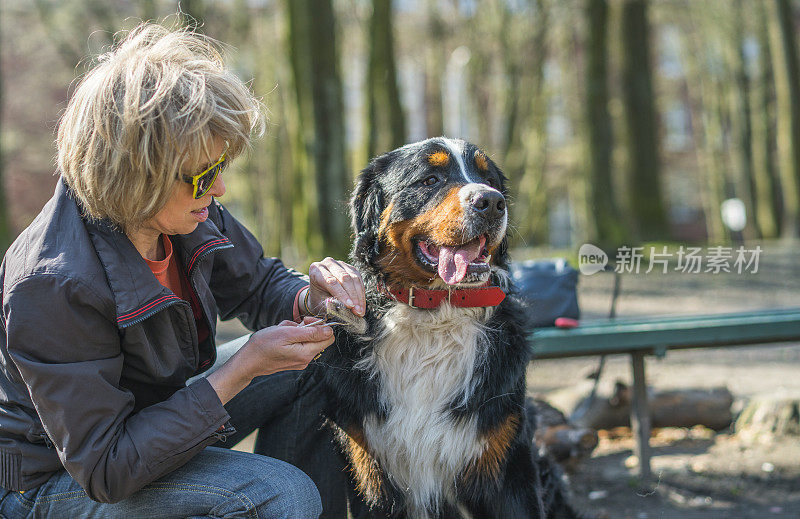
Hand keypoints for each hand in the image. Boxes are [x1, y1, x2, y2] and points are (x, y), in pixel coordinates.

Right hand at [206, 317, 333, 403]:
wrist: (248, 361)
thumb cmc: (264, 345)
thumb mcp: (287, 333)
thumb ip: (311, 333)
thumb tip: (329, 331)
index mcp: (307, 353)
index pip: (328, 337)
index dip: (321, 325)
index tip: (306, 321)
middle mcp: (306, 359)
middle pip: (319, 338)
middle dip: (308, 328)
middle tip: (294, 325)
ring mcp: (300, 361)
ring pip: (308, 340)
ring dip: (298, 332)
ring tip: (283, 333)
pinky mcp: (294, 360)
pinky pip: (300, 345)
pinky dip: (292, 338)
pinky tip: (281, 339)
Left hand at [306, 257, 365, 316]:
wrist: (321, 293)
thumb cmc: (319, 298)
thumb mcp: (320, 303)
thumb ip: (329, 304)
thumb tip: (342, 307)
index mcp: (316, 269)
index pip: (331, 281)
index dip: (341, 294)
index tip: (350, 306)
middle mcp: (328, 263)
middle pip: (344, 278)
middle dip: (352, 295)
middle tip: (357, 310)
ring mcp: (341, 264)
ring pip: (354, 278)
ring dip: (359, 296)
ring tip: (360, 310)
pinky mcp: (351, 268)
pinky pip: (359, 280)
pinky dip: (361, 294)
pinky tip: (361, 305)